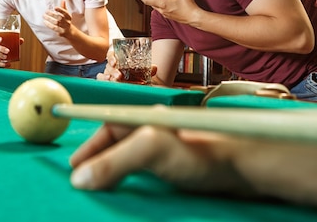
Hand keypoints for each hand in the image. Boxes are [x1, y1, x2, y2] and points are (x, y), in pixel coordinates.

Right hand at [0, 35, 23, 66]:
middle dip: (1, 48)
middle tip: (8, 51)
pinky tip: (8, 64)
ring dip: (0, 56)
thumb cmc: (2, 49)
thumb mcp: (7, 45)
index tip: (1, 39)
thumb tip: (21, 40)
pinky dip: (2, 64)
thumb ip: (14, 42)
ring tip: (6, 57)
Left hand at [44, 0, 71, 36]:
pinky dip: (49, 25)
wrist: (70, 32)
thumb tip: (63, 0)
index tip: (55, 7)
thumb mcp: (66, 14)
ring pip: (56, 23)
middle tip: (46, 11)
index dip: (60, 10)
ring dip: (49, 19)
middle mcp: (67, 22)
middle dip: (52, 14)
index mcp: (68, 17)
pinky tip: (45, 22)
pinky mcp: (61, 32)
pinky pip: (54, 28)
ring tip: (44, 16)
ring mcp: (64, 27)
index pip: (65, 12)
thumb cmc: (66, 21)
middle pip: (60, 17)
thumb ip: (63, 7)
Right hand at [69, 120, 249, 192]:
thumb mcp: (151, 150)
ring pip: (128, 164)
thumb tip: (79, 179)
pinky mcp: (176, 171)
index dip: (87, 147)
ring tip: (101, 193)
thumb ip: (114, 162)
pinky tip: (131, 197)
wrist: (245, 170)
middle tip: (82, 185)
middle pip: (114, 147)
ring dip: (112, 177)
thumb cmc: (202, 152)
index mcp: (144, 120)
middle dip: (96, 164)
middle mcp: (153, 133)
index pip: (106, 128)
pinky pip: (143, 177)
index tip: (71, 167)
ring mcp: (165, 153)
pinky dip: (130, 187)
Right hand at [97, 50, 158, 83]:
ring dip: (108, 77)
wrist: (133, 81)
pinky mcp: (106, 81)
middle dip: (113, 71)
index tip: (115, 62)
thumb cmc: (135, 72)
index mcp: (118, 58)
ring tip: (114, 80)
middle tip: (119, 76)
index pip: (111, 55)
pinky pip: (101, 79)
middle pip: (109, 66)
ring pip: (104, 73)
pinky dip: (103, 81)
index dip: (112, 58)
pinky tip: (108, 83)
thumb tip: (154, 68)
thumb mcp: (142, 69)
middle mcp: (111, 65)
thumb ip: (147, 69)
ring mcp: (107, 73)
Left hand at [134, 0, 200, 25]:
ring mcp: (166, 15)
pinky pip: (161, 9)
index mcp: (162, 4)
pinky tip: (163, 1)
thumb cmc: (188, 6)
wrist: (194, 18)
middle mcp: (162, 11)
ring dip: (153, 1)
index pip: (147, 0)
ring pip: (156, 7)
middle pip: (150, 4)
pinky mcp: (170, 16)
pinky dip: (159, 4)